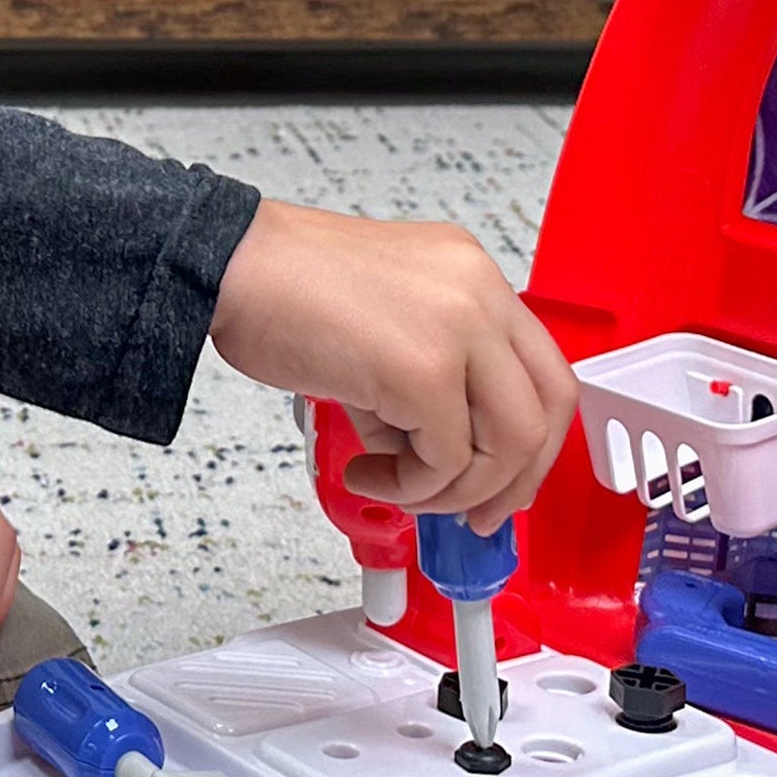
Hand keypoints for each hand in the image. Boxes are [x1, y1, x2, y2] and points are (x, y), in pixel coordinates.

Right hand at [208, 199, 574, 527]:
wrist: (229, 265)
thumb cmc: (282, 286)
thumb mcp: (384, 317)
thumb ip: (428, 377)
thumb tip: (440, 458)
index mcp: (472, 275)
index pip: (543, 368)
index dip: (533, 439)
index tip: (503, 477)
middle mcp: (479, 293)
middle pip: (548, 409)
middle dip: (516, 479)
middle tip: (475, 511)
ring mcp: (459, 328)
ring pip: (509, 444)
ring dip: (455, 490)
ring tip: (395, 485)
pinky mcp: (423, 370)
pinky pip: (446, 460)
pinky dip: (409, 488)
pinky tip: (368, 472)